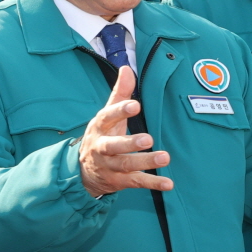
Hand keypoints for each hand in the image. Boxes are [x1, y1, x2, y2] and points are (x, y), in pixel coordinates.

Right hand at [78, 65, 171, 197]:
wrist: (83, 172)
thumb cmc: (102, 136)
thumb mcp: (106, 115)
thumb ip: (119, 93)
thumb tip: (126, 68)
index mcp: (99, 127)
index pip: (107, 117)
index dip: (120, 111)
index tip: (135, 105)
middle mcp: (102, 148)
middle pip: (114, 146)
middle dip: (130, 143)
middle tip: (149, 139)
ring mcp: (110, 166)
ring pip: (126, 165)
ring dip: (145, 162)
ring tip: (165, 157)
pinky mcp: (120, 181)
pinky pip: (137, 182)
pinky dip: (153, 183)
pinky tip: (168, 184)